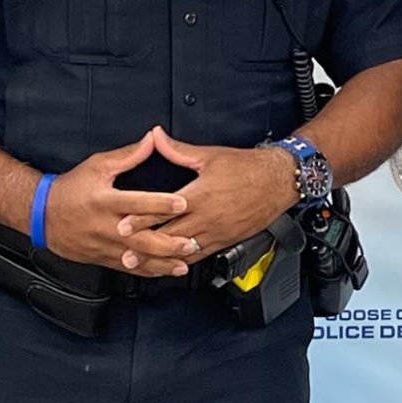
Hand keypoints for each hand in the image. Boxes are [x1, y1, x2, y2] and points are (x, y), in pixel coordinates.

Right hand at [43, 129, 191, 272]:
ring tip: (183, 264)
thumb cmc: (70, 189)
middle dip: (167, 243)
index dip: (161, 203)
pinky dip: (148, 271)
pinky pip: (128, 268)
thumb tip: (151, 140)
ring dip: (162, 263)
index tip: (183, 203)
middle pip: (140, 238)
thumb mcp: (97, 166)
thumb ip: (128, 155)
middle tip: (189, 243)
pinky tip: (164, 272)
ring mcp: (105, 245)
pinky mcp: (103, 257)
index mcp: (105, 201)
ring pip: (137, 257)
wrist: (42, 215)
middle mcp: (106, 226)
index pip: (137, 203)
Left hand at [115, 124, 298, 273]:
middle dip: (146, 246)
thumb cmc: (247, 168)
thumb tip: (156, 137)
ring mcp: (217, 231)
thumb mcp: (210, 155)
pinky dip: (185, 261)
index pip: (164, 211)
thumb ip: (178, 150)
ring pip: (185, 250)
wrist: (278, 181)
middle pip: (171, 236)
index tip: (123, 225)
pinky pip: (202, 255)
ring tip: (144, 265)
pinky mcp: (227, 239)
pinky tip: (173, 265)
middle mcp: (207, 217)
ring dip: (163, 258)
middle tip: (126, 252)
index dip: (141, 219)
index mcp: (200, 195)